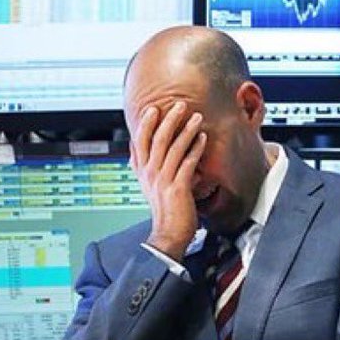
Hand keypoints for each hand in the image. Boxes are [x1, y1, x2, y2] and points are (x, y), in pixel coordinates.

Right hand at [131, 101, 206, 261]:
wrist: (168, 234)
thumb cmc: (164, 210)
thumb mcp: (148, 185)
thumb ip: (145, 166)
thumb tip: (137, 149)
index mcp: (142, 172)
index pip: (139, 141)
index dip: (146, 124)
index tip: (154, 109)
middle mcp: (150, 174)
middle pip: (158, 140)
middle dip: (169, 120)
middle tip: (179, 105)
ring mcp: (163, 180)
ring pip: (174, 148)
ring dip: (187, 130)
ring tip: (196, 117)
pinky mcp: (178, 188)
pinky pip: (188, 163)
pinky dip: (196, 148)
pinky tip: (203, 138)